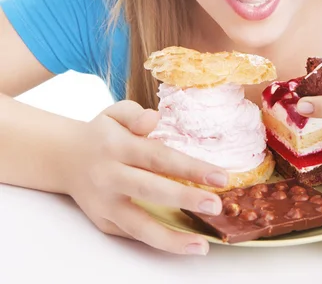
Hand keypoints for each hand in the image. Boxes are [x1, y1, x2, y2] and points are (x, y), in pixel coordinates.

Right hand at [67, 100, 228, 254]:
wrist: (64, 157)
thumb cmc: (101, 134)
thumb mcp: (115, 113)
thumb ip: (135, 114)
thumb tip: (154, 119)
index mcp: (117, 146)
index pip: (158, 157)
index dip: (190, 168)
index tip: (220, 176)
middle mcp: (109, 176)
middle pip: (151, 190)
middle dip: (186, 200)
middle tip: (216, 206)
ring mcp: (104, 203)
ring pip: (137, 225)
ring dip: (171, 238)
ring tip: (201, 245)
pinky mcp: (103, 221)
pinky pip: (132, 235)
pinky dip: (157, 242)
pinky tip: (183, 245)